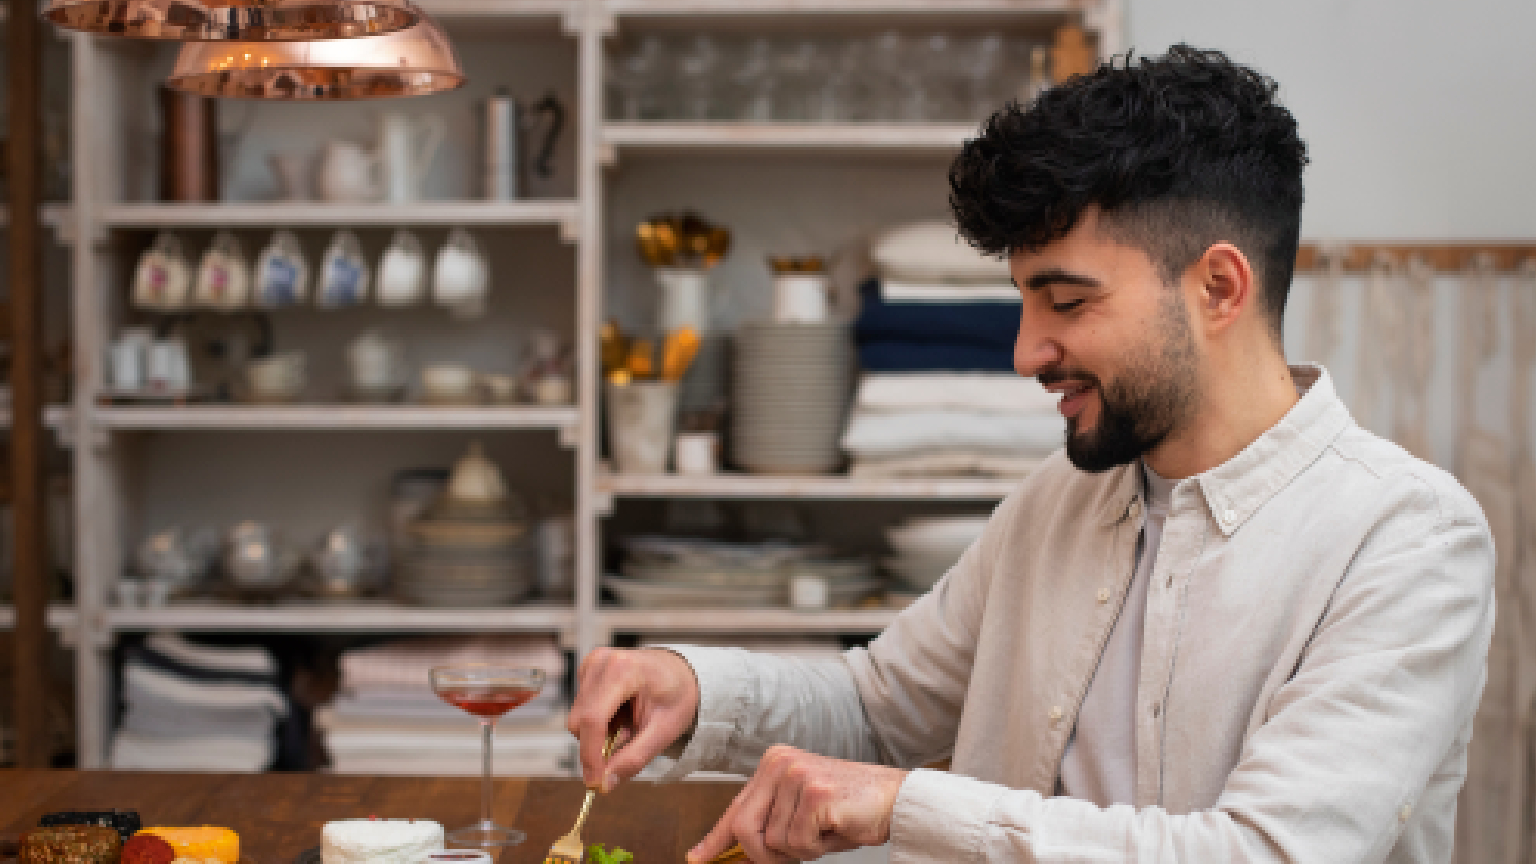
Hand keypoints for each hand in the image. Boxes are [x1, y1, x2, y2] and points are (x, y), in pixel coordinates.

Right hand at [567, 647, 699, 790]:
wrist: (680, 671)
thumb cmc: (677, 695)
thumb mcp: (665, 730)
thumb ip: (635, 757)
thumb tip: (605, 783)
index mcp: (623, 669)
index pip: (594, 718)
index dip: (590, 754)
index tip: (595, 782)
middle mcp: (601, 662)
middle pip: (579, 721)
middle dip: (597, 745)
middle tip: (628, 744)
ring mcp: (591, 663)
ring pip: (578, 718)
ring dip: (600, 733)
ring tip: (629, 724)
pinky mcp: (587, 670)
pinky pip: (581, 709)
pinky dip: (599, 721)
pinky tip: (621, 713)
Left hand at [686, 745, 907, 863]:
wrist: (895, 799)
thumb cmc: (849, 809)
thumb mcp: (799, 815)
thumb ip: (768, 826)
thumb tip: (738, 853)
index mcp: (773, 762)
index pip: (735, 806)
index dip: (715, 838)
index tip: (698, 857)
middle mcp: (780, 763)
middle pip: (743, 827)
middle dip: (763, 854)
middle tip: (793, 853)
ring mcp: (796, 776)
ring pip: (772, 841)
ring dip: (799, 850)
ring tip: (824, 830)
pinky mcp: (814, 794)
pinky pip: (797, 843)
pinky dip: (816, 848)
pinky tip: (833, 828)